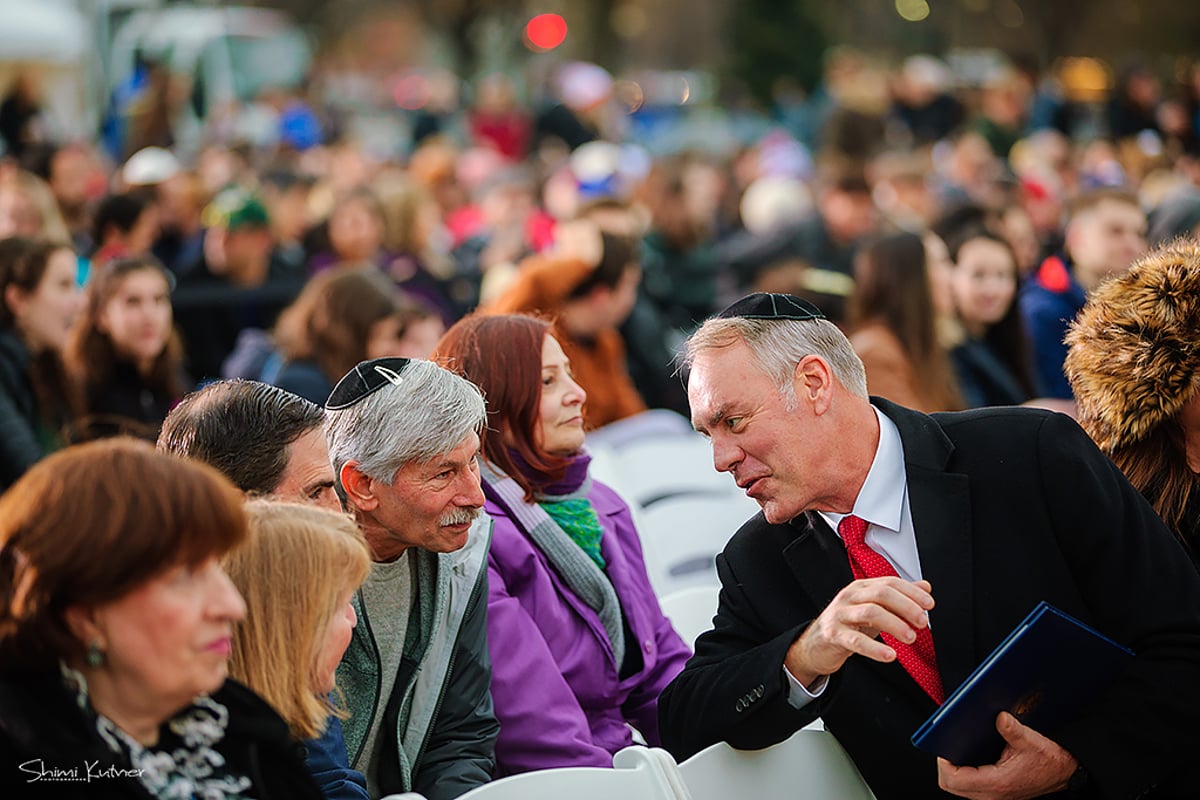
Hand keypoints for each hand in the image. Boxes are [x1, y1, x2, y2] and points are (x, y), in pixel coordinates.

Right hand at [784, 577, 933, 686]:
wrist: (816, 644)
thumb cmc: (847, 625)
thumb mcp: (874, 608)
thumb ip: (899, 597)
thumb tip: (924, 587)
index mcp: (861, 587)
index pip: (889, 583)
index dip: (911, 592)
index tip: (929, 604)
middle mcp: (850, 597)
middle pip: (881, 594)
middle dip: (906, 606)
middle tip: (922, 622)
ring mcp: (840, 614)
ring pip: (870, 612)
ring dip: (895, 624)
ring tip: (910, 637)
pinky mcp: (834, 635)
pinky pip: (856, 640)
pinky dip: (875, 648)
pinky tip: (890, 655)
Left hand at [938, 712, 1077, 799]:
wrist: (1065, 772)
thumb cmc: (1050, 760)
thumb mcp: (1031, 741)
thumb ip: (1012, 729)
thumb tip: (999, 716)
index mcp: (998, 783)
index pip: (954, 780)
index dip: (943, 763)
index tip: (942, 746)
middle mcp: (993, 794)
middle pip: (951, 786)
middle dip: (944, 767)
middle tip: (945, 746)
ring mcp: (994, 795)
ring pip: (959, 789)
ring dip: (953, 771)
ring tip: (953, 750)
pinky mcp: (996, 792)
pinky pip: (969, 787)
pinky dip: (963, 774)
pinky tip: (966, 757)